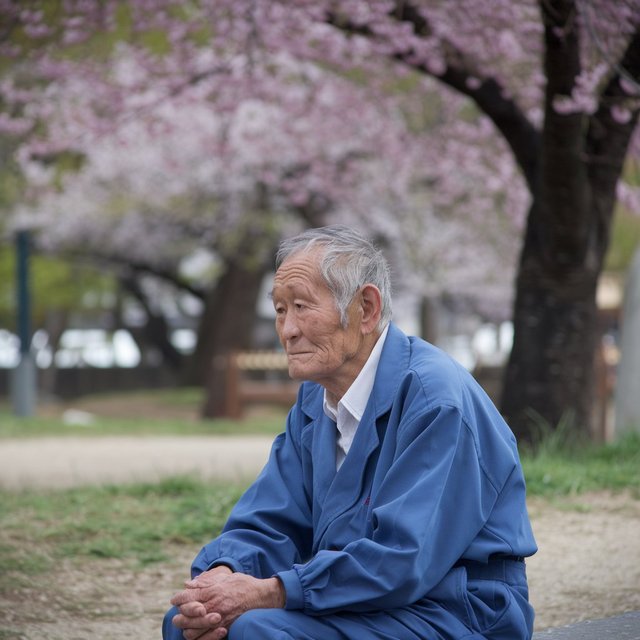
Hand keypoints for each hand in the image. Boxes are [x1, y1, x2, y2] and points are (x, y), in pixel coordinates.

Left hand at [170, 567, 284, 638]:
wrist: (261, 596)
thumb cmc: (243, 584)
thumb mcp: (224, 578)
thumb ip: (205, 582)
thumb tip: (188, 583)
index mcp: (212, 591)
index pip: (186, 597)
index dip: (178, 598)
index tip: (175, 599)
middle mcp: (213, 606)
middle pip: (185, 616)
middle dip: (179, 616)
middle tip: (179, 615)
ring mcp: (218, 619)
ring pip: (192, 631)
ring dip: (188, 628)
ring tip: (188, 625)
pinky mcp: (224, 628)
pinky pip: (205, 638)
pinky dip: (200, 636)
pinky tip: (200, 631)